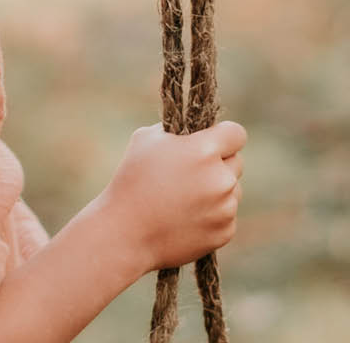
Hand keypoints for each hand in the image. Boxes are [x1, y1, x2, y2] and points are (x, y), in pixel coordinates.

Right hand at [98, 120, 245, 272]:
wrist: (127, 231)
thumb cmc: (132, 178)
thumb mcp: (146, 139)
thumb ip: (177, 132)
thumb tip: (194, 132)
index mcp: (203, 150)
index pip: (236, 133)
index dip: (224, 134)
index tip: (214, 140)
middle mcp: (221, 178)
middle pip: (236, 162)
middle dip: (219, 162)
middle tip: (191, 170)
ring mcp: (226, 207)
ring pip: (232, 190)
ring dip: (216, 189)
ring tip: (183, 196)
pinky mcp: (225, 232)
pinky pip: (227, 215)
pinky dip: (212, 214)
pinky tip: (185, 216)